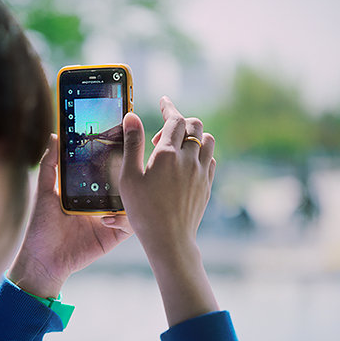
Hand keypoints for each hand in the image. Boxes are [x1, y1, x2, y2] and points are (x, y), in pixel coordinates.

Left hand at [8, 135, 133, 298]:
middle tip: (132, 158)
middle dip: (129, 172)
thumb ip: (50, 165)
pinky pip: (130, 224)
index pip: (105, 170)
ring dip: (132, 194)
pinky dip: (127, 218)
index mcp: (87, 191)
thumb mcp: (44, 192)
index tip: (121, 139)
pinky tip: (113, 214)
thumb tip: (54, 136)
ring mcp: (110, 219)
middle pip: (122, 184)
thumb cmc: (41, 228)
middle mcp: (101, 203)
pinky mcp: (114, 236)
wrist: (43, 260)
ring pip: (131, 202)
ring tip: (129, 184)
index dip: (114, 157)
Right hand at [120, 97, 218, 324]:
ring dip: (194, 137)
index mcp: (167, 154)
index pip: (174, 119)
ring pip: (207, 141)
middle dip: (181, 122)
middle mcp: (188, 159)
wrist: (169, 240)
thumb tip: (132, 116)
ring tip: (177, 148)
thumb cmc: (143, 211)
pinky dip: (201, 155)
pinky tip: (188, 165)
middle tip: (162, 135)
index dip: (169, 107)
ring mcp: (201, 173)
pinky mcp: (207, 186)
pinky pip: (210, 160)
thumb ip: (131, 144)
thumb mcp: (129, 177)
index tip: (163, 100)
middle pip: (195, 126)